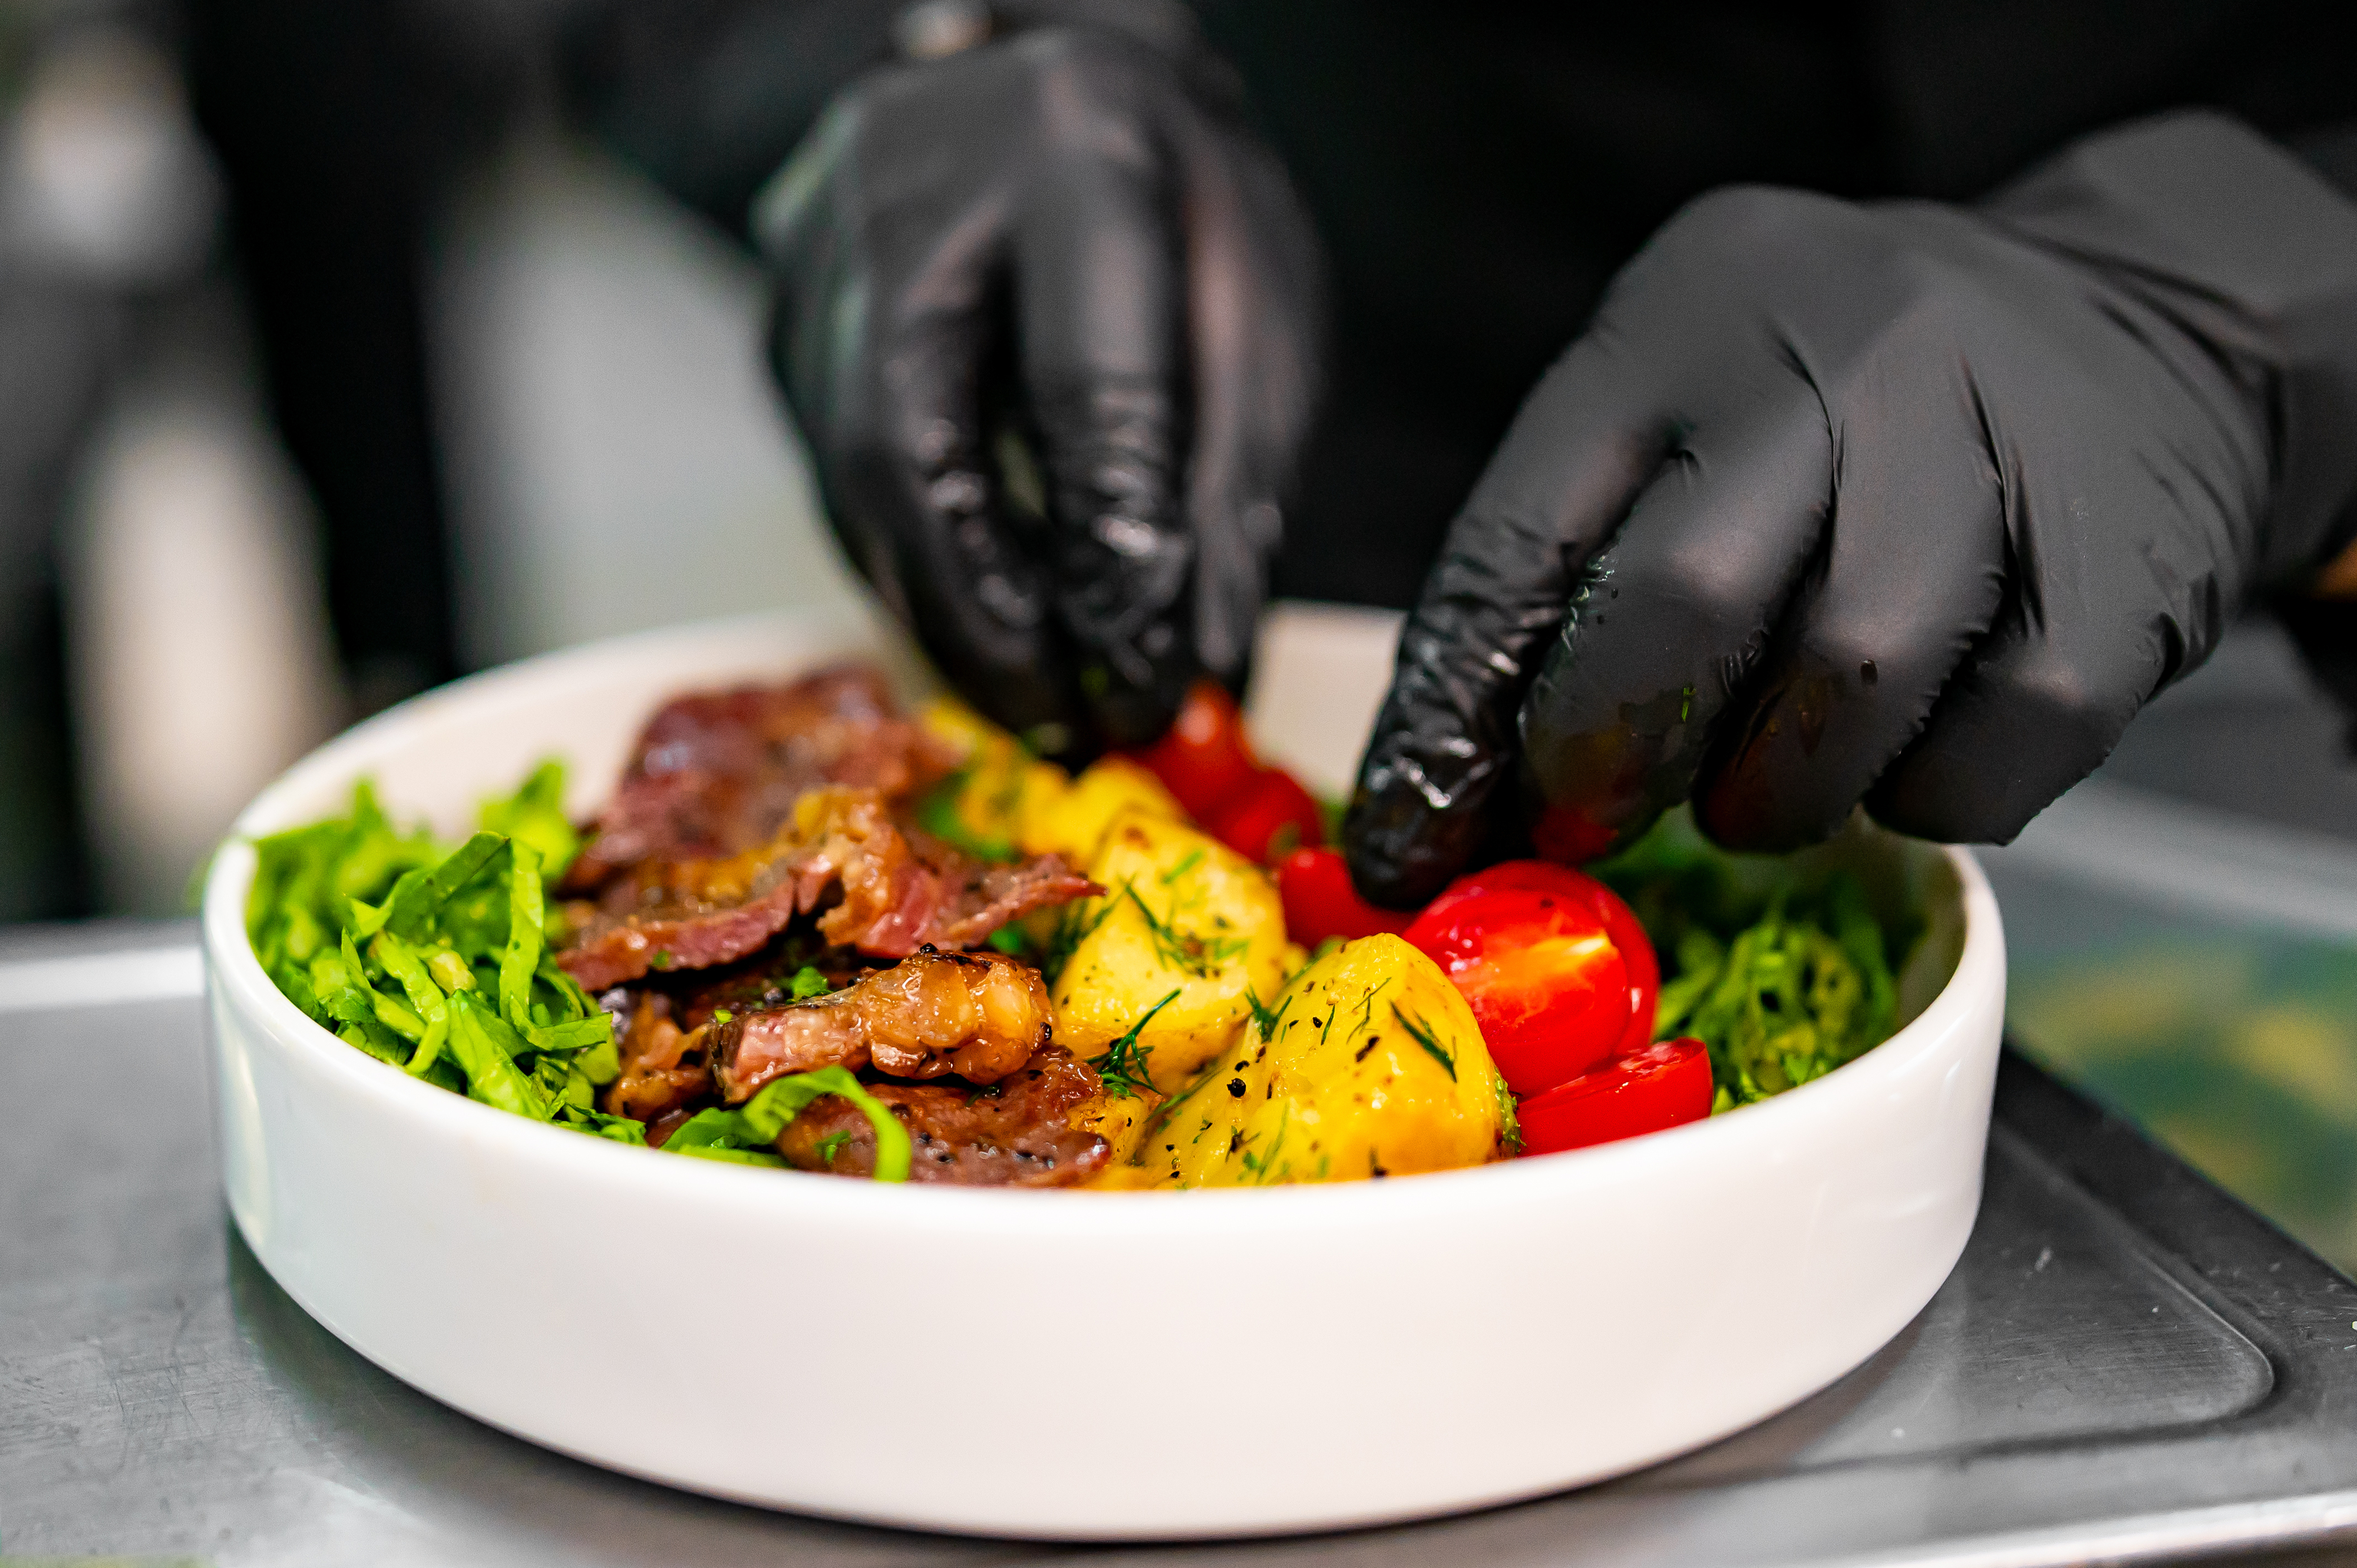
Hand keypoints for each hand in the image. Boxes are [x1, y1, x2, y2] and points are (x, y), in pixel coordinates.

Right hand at [757, 22, 1318, 756]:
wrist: (1048, 78)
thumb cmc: (1174, 191)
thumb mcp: (1256, 308)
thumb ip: (1231, 484)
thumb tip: (1198, 662)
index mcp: (1074, 151)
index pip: (1087, 392)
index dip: (1115, 563)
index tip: (1151, 682)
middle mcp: (910, 189)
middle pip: (916, 451)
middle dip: (993, 620)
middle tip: (1064, 725)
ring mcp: (819, 251)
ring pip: (856, 481)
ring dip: (946, 615)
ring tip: (1034, 701)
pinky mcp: (781, 312)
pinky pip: (835, 475)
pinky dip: (913, 567)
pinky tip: (978, 623)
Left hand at [1347, 113, 2356, 904]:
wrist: (2135, 329)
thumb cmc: (1846, 415)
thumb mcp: (1678, 417)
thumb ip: (1556, 583)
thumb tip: (1434, 814)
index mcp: (1687, 315)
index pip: (1520, 542)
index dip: (1453, 721)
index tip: (1417, 845)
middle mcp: (1845, 355)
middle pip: (1683, 605)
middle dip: (1609, 754)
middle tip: (1593, 816)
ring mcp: (1997, 453)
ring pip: (1842, 691)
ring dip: (1767, 796)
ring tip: (1755, 783)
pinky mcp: (2122, 580)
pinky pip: (1981, 765)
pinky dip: (1918, 803)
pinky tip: (1900, 754)